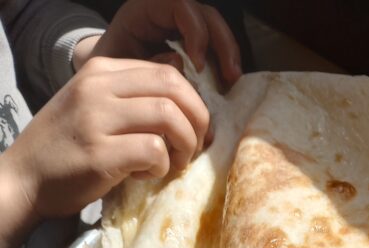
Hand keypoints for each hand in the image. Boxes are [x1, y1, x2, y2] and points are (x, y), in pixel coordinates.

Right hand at [0, 56, 208, 236]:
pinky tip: (144, 175)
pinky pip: (154, 151)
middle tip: (194, 149)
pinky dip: (161, 167)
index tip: (196, 130)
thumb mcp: (96, 106)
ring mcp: (97, 119)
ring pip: (169, 117)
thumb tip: (184, 81)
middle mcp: (98, 87)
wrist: (26, 178)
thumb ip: (133, 94)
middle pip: (174, 89)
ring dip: (184, 146)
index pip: (167, 72)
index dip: (194, 103)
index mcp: (101, 71)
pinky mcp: (99, 153)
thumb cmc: (67, 148)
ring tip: (172, 165)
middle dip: (198, 121)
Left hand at [74, 0, 240, 84]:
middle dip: (222, 45)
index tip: (197, 65)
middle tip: (230, 76)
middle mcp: (170, 14)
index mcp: (147, 9)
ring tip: (232, 83)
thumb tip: (182, 66)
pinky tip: (226, 87)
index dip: (196, 32)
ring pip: (217, 31)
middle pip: (207, 16)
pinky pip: (216, 50)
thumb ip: (148, 64)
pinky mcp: (194, 47)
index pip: (181, 5)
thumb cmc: (108, 67)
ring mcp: (185, 29)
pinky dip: (223, 68)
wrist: (105, 77)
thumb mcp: (120, 65)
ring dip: (229, 57)